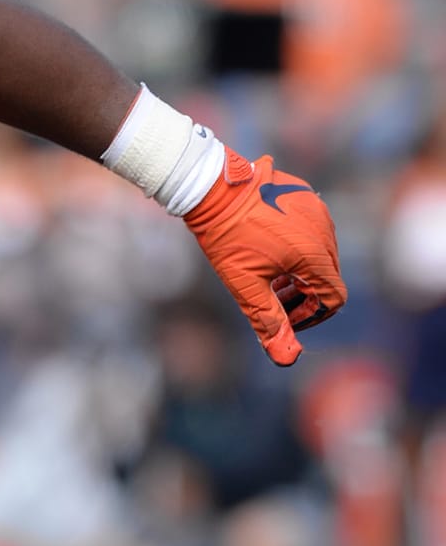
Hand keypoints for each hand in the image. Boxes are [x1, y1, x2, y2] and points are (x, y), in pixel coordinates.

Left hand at [184, 150, 345, 366]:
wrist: (211, 187)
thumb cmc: (226, 237)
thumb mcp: (245, 285)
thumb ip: (269, 321)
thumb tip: (286, 358)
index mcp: (314, 254)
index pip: (334, 298)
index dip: (312, 316)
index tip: (284, 318)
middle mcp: (324, 230)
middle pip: (328, 277)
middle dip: (304, 296)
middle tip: (271, 299)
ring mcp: (316, 209)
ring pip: (321, 254)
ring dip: (301, 273)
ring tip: (268, 277)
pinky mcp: (305, 196)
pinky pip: (313, 229)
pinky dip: (298, 248)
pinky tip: (268, 249)